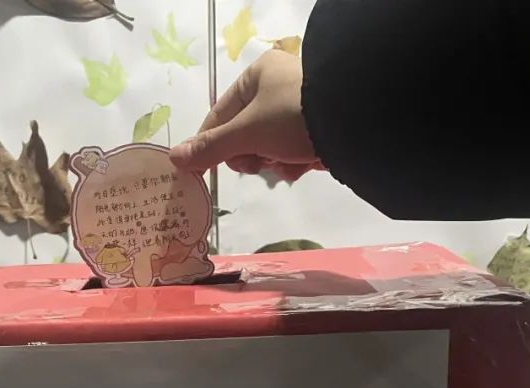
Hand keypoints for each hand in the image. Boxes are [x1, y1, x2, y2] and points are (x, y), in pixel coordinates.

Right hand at [170, 50, 324, 181]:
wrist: (355, 124)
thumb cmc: (293, 117)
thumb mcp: (247, 132)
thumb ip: (211, 147)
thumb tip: (174, 159)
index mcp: (257, 75)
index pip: (220, 113)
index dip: (209, 143)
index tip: (200, 170)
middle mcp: (277, 87)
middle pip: (244, 133)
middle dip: (250, 154)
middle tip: (257, 162)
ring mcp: (298, 108)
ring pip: (267, 146)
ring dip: (272, 161)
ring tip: (286, 161)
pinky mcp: (316, 130)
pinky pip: (291, 151)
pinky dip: (293, 162)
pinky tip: (303, 164)